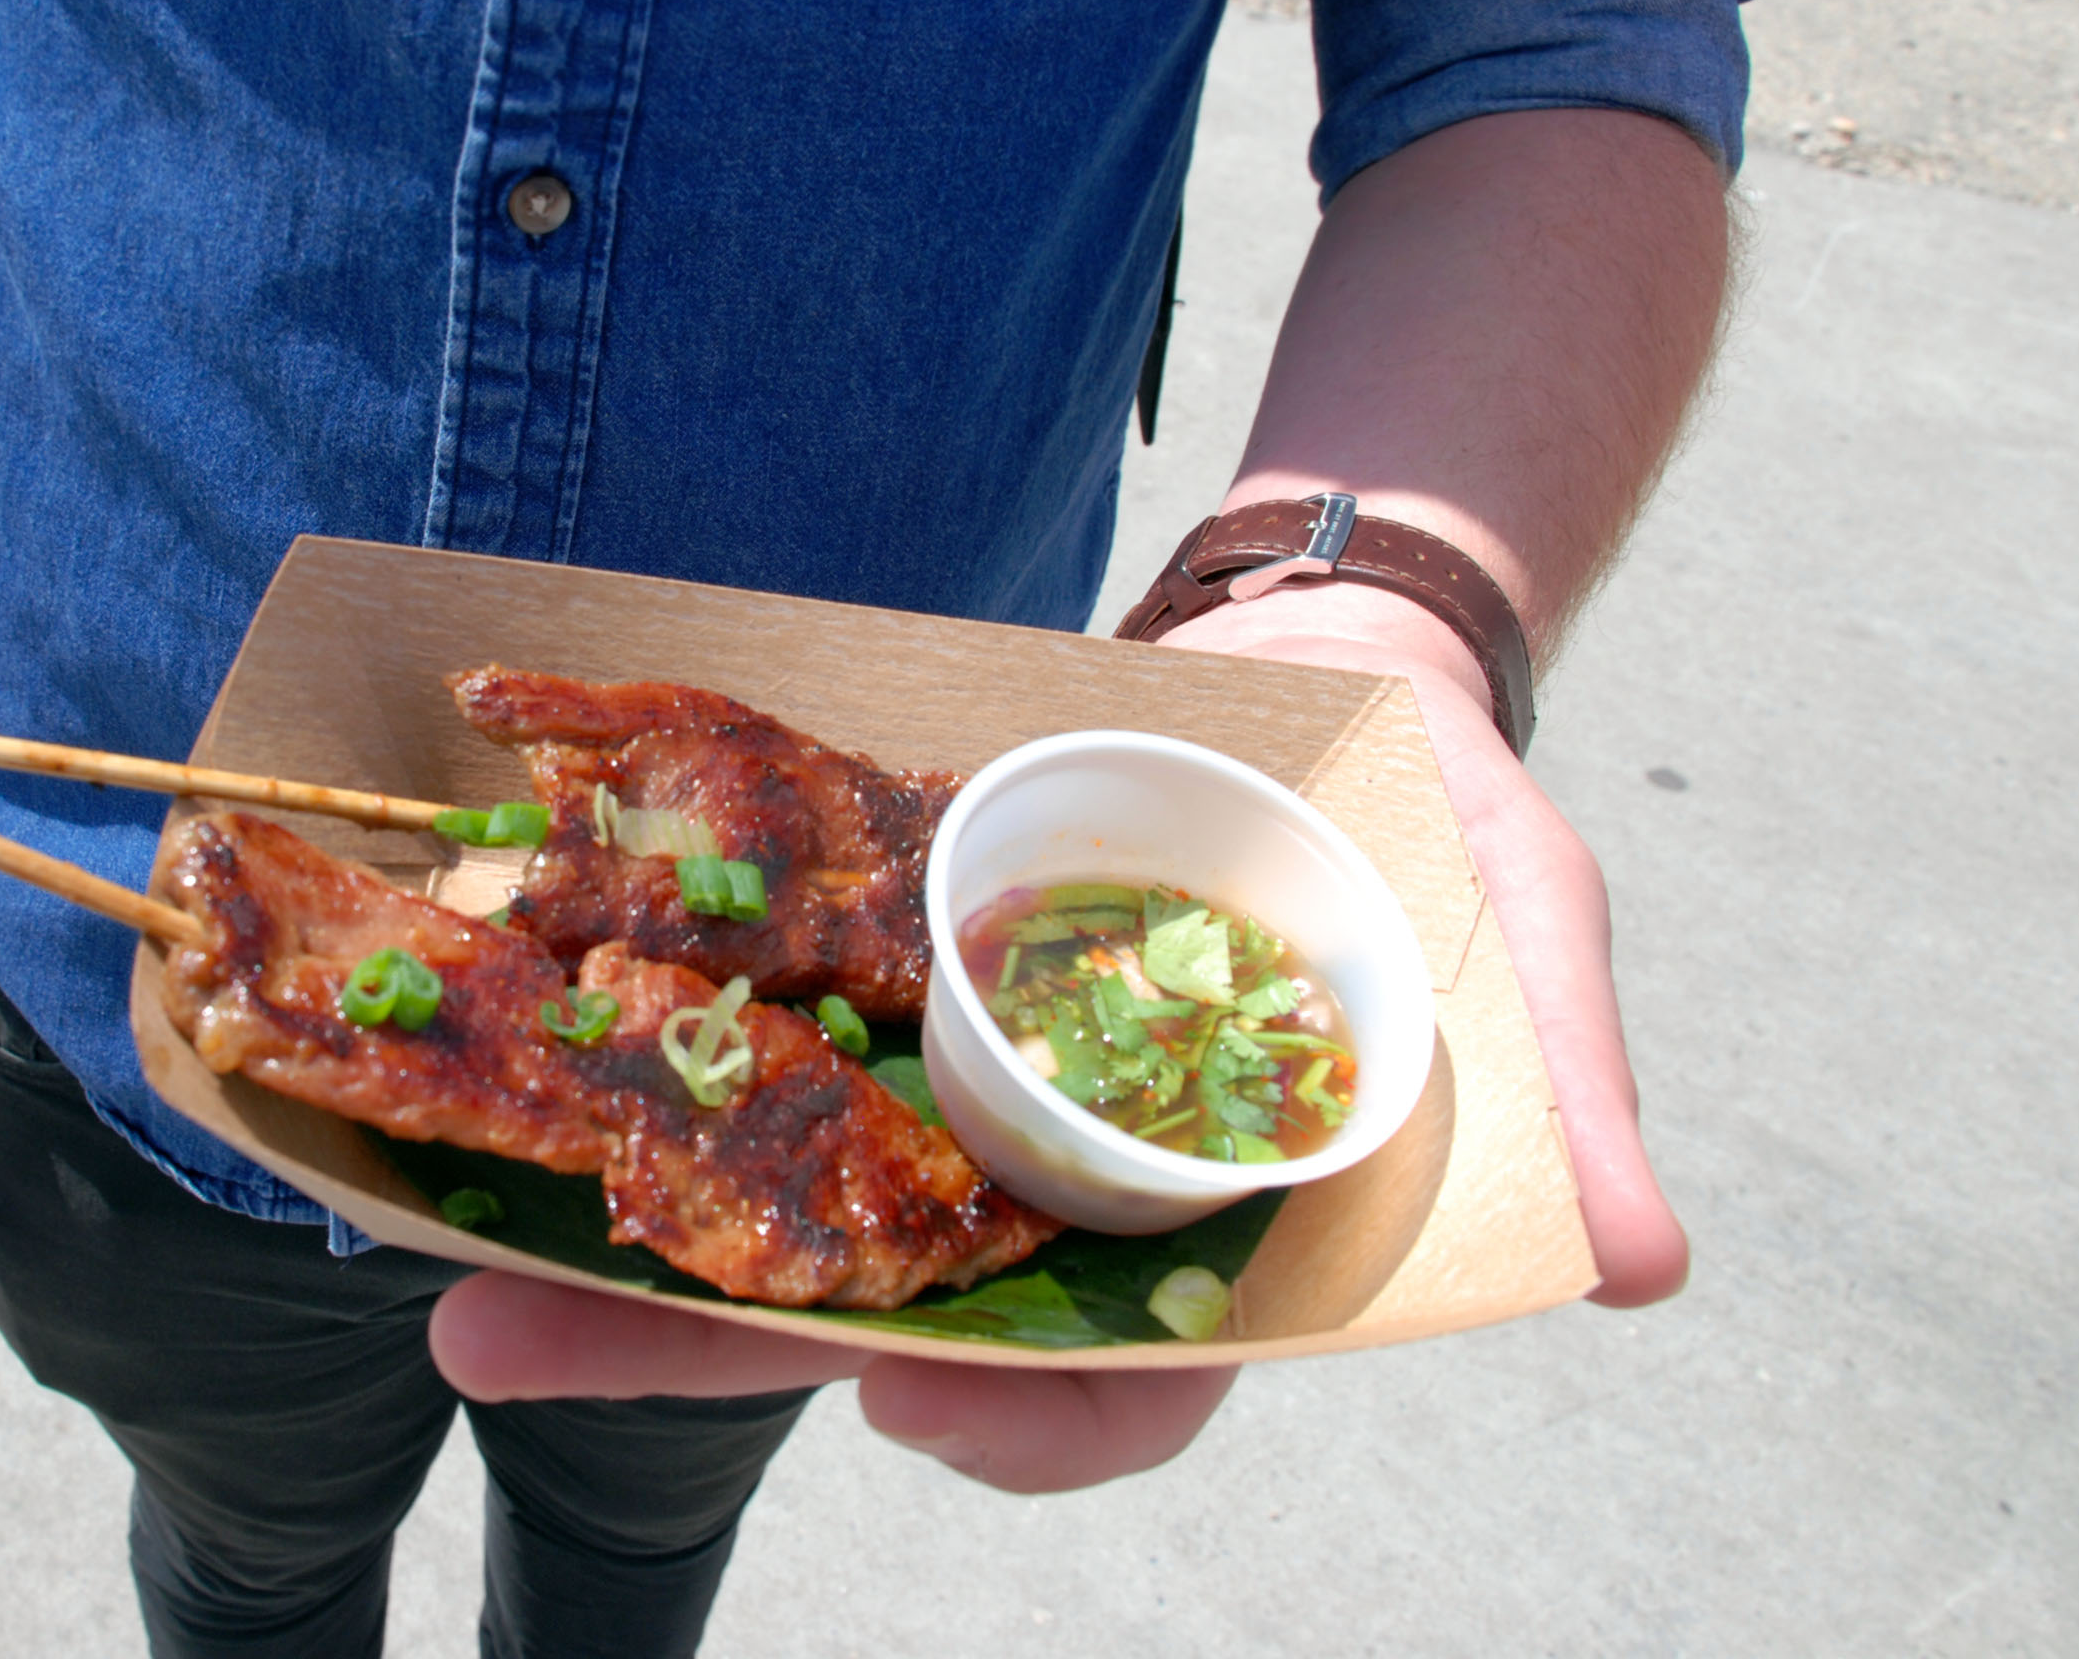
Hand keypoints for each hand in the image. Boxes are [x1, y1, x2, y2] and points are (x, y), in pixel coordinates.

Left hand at [432, 584, 1681, 1490]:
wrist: (1324, 655)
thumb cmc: (1438, 820)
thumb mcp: (1528, 930)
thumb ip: (1564, 1089)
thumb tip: (1646, 1260)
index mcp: (1197, 1229)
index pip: (1107, 1382)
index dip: (1019, 1422)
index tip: (913, 1403)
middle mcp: (1047, 1185)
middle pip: (864, 1304)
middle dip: (687, 1334)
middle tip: (498, 1340)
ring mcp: (948, 1083)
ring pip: (769, 1191)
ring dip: (607, 1222)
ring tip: (432, 1241)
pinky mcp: (879, 972)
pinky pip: (752, 1038)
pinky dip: (640, 1051)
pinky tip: (502, 1054)